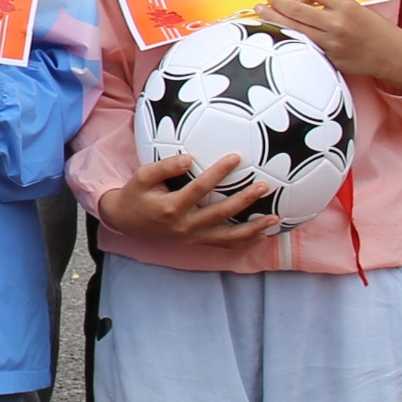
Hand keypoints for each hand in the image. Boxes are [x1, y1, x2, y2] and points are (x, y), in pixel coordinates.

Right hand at [99, 151, 275, 244]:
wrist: (127, 222)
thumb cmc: (136, 195)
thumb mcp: (142, 176)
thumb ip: (164, 167)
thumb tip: (188, 159)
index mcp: (172, 207)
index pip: (200, 188)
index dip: (218, 172)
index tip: (236, 157)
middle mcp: (185, 226)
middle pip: (220, 214)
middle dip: (244, 201)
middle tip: (264, 186)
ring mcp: (193, 237)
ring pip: (227, 236)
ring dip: (252, 229)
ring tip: (274, 219)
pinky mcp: (197, 242)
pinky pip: (225, 244)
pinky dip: (246, 241)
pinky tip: (264, 234)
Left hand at [258, 0, 401, 95]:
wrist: (392, 56)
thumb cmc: (375, 29)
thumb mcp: (357, 8)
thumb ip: (330, 4)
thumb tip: (302, 2)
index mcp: (346, 6)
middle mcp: (336, 24)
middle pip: (295, 9)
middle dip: (277, 3)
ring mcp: (330, 44)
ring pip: (292, 29)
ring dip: (274, 19)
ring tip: (262, 12)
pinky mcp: (326, 59)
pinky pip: (301, 45)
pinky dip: (288, 37)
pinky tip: (279, 33)